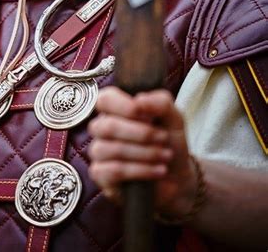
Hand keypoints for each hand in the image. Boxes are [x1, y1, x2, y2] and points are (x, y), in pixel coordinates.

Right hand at [88, 86, 197, 217]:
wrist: (178, 177)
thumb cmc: (169, 143)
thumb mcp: (173, 117)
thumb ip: (160, 102)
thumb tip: (139, 101)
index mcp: (114, 108)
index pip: (105, 100)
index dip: (125, 107)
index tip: (149, 116)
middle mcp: (101, 128)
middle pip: (108, 126)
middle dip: (142, 134)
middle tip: (164, 138)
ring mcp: (99, 151)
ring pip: (112, 149)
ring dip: (145, 153)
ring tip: (165, 156)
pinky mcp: (101, 175)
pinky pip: (114, 171)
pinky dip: (141, 170)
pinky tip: (158, 171)